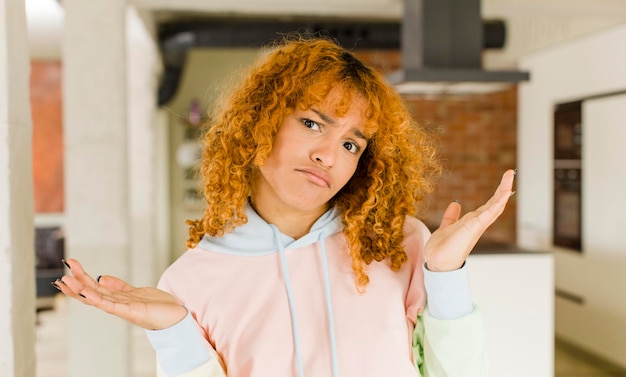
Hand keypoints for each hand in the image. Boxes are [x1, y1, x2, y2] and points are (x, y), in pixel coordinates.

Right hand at [55, 259, 186, 329]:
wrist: (175, 316)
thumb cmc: (157, 306)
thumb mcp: (135, 292)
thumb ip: (119, 286)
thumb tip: (101, 277)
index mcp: (117, 299)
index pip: (94, 288)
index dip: (81, 279)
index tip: (69, 268)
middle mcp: (117, 304)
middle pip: (92, 293)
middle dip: (77, 284)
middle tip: (62, 273)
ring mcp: (122, 308)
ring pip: (97, 298)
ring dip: (81, 290)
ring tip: (66, 281)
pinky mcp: (131, 311)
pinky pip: (111, 305)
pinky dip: (99, 298)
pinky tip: (88, 291)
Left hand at [424, 169, 515, 271]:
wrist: (438, 262)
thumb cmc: (443, 249)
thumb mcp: (447, 226)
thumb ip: (452, 216)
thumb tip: (456, 203)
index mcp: (473, 222)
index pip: (488, 205)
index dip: (497, 193)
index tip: (504, 180)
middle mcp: (477, 223)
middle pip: (495, 203)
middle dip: (504, 188)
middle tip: (511, 173)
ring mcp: (477, 226)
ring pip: (494, 206)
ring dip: (503, 192)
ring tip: (510, 178)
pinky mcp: (473, 228)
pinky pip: (488, 213)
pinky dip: (496, 203)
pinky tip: (503, 194)